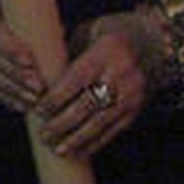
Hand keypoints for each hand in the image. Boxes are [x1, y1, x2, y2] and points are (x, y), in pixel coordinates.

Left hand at [35, 8, 162, 157]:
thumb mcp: (88, 33)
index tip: (39, 109)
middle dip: (62, 123)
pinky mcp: (136, 107)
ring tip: (58, 148)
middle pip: (88, 103)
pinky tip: (79, 150)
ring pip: (100, 121)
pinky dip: (95, 142)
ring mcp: (132, 91)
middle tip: (44, 134)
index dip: (56, 98)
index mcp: (107, 49)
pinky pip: (113, 129)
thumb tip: (33, 69)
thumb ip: (64, 51)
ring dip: (76, 138)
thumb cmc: (109, 38)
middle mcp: (122, 70)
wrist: (151, 42)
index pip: (77, 78)